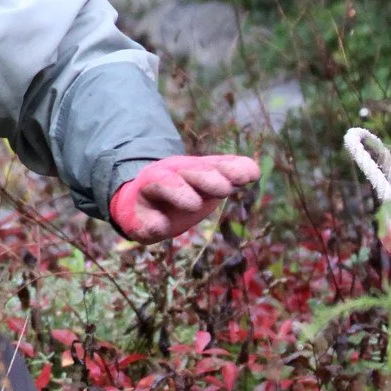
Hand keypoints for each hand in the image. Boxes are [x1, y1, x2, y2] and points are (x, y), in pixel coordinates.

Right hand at [109, 153, 258, 243]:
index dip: (229, 168)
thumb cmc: (182, 191)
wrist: (137, 203)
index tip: (249, 176)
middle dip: (205, 177)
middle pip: (186, 170)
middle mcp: (169, 174)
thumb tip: (254, 170)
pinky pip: (141, 218)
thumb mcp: (206, 183)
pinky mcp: (136, 216)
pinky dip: (151, 222)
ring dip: (178, 191)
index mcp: (190, 168)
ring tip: (193, 204)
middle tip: (224, 189)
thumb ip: (229, 174)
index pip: (212, 164)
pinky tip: (159, 226)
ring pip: (161, 183)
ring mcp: (149, 192)